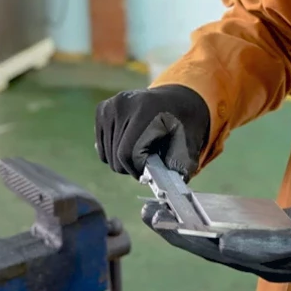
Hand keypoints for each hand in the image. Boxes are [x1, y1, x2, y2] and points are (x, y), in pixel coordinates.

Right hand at [94, 85, 210, 176]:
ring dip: (123, 160)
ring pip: (106, 154)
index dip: (139, 168)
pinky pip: (101, 147)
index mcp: (146, 109)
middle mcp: (124, 103)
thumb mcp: (189, 146)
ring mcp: (111, 105)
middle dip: (132, 166)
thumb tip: (166, 190)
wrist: (178, 101)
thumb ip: (178, 168)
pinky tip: (131, 141)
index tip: (152, 168)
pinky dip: (115, 152)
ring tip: (143, 147)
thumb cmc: (185, 127)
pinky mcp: (103, 109)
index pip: (127, 153)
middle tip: (150, 160)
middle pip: (115, 156)